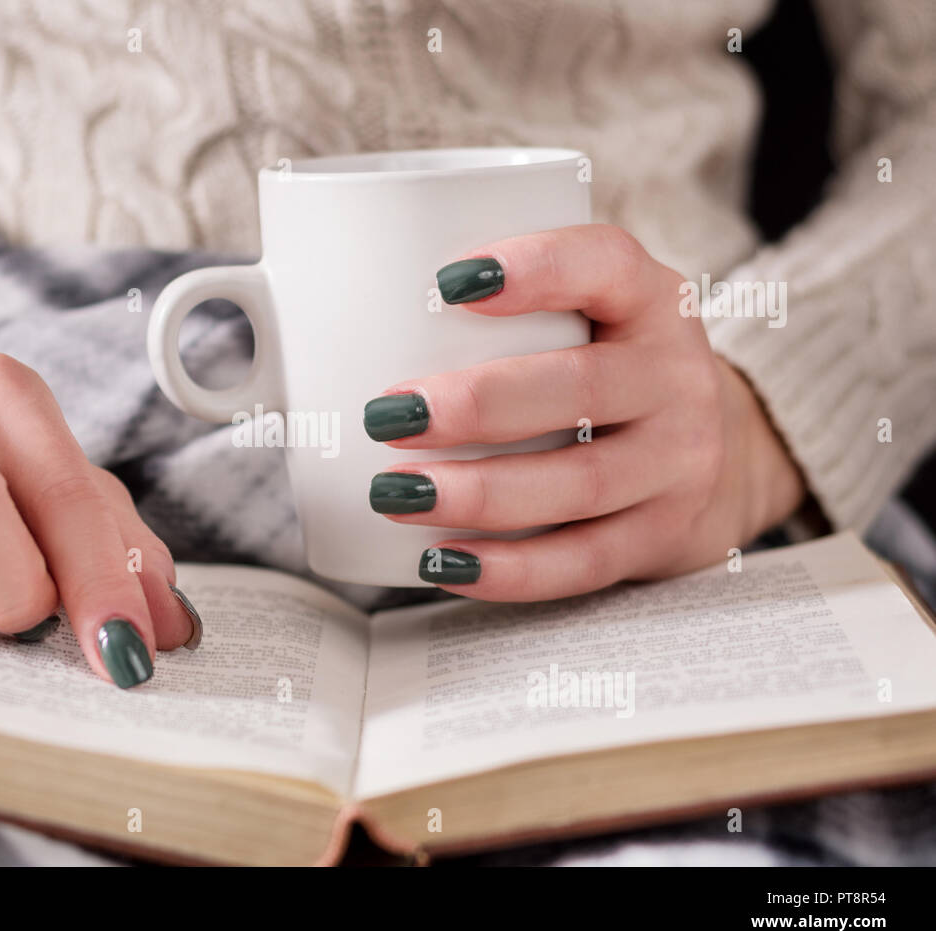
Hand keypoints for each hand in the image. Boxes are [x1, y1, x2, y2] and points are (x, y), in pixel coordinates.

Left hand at [365, 224, 806, 599]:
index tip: (448, 280)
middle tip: (388, 414)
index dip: (537, 268)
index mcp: (651, 301)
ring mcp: (679, 463)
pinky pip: (583, 561)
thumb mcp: (589, 316)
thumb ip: (498, 306)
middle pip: (583, 387)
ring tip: (395, 493)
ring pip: (579, 484)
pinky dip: (509, 568)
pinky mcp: (662, 537)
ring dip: (480, 493)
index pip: (608, 265)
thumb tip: (308, 308)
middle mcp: (677, 377)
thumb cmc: (608, 371)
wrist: (718, 457)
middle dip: (479, 404)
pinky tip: (443, 560)